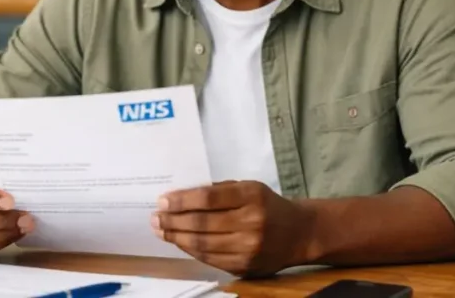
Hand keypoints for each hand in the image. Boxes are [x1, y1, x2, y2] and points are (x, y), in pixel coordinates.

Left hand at [151, 180, 315, 276]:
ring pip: (203, 244)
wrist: (299, 233)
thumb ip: (219, 190)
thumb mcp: (248, 188)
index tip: (162, 201)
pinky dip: (191, 250)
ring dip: (177, 237)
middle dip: (173, 220)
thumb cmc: (267, 205)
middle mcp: (252, 222)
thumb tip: (180, 197)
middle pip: (202, 223)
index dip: (182, 200)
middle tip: (155, 217)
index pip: (208, 198)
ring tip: (161, 230)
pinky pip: (210, 259)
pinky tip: (180, 242)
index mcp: (252, 196)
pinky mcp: (245, 266)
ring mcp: (248, 248)